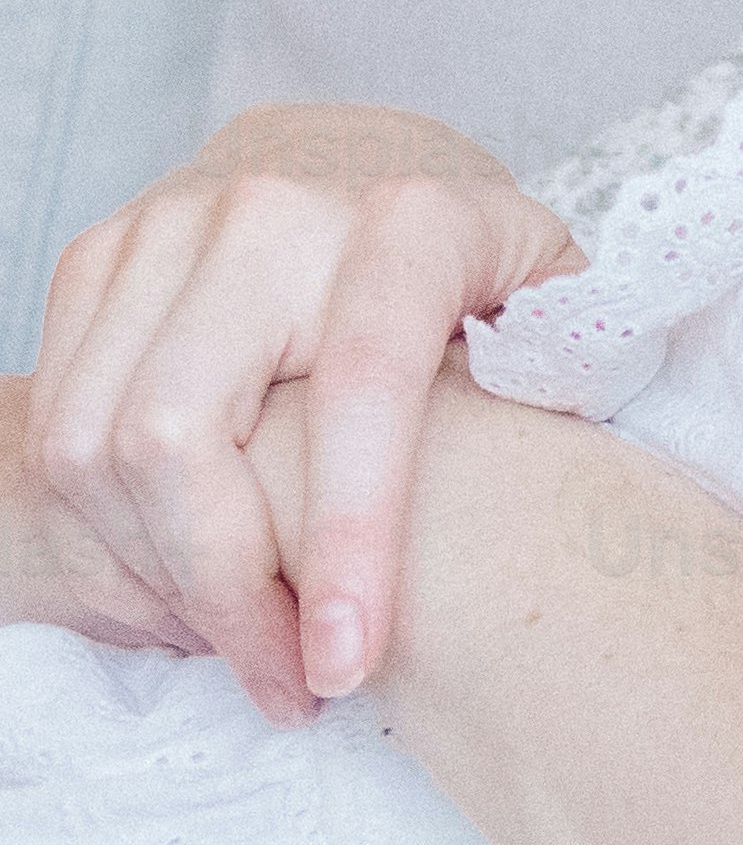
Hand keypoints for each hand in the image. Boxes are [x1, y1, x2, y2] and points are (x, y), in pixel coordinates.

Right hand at [29, 108, 581, 724]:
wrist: (364, 159)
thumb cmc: (473, 266)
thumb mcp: (561, 296)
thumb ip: (581, 363)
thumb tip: (584, 441)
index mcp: (409, 221)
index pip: (359, 385)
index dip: (350, 539)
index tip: (348, 666)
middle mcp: (272, 210)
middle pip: (178, 437)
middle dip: (222, 594)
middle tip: (289, 685)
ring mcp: (169, 228)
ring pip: (94, 443)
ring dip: (155, 574)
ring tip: (244, 637)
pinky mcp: (100, 258)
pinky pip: (57, 421)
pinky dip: (107, 525)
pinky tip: (188, 570)